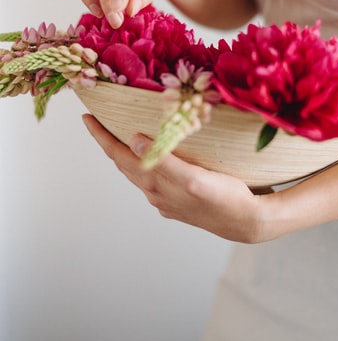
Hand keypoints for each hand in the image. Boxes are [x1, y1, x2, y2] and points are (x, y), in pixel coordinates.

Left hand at [82, 114, 270, 242]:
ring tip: (122, 136)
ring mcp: (166, 199)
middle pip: (124, 164)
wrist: (247, 222)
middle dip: (109, 142)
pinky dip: (147, 162)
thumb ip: (164, 161)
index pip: (119, 156)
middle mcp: (155, 193)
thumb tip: (134, 142)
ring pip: (139, 172)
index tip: (87, 118)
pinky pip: (155, 178)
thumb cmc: (225, 197)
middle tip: (99, 121)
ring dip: (127, 153)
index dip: (101, 137)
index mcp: (155, 184)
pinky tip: (154, 157)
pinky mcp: (180, 201)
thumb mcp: (194, 178)